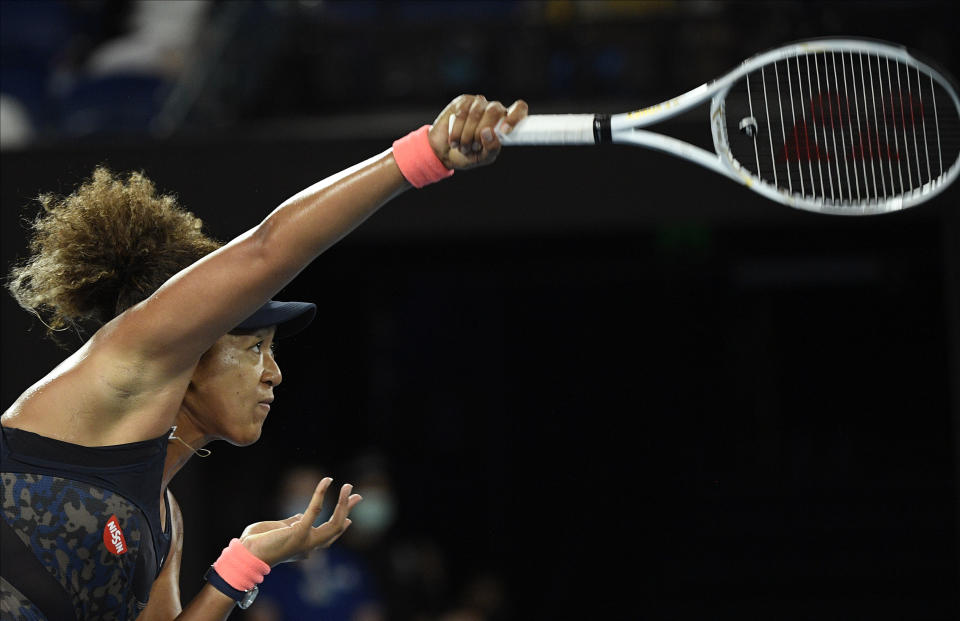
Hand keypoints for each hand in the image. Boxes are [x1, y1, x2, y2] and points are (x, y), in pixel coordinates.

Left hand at [238, 478, 361, 566]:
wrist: (245, 555)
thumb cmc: (256, 543)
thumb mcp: (277, 529)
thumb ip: (291, 522)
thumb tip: (300, 515)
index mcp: (304, 547)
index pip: (328, 537)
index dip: (341, 527)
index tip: (350, 518)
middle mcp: (310, 546)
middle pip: (337, 528)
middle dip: (347, 510)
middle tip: (358, 495)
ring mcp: (307, 541)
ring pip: (335, 522)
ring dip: (343, 503)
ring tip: (348, 486)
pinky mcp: (300, 532)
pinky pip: (316, 510)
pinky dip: (321, 493)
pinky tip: (327, 481)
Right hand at [428, 94, 527, 169]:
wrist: (444, 153)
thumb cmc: (468, 155)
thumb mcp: (484, 158)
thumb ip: (492, 148)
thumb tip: (488, 133)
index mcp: (505, 122)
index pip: (519, 109)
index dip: (514, 117)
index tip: (505, 130)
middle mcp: (493, 110)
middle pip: (495, 110)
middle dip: (482, 131)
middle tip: (474, 146)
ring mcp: (478, 104)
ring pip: (476, 112)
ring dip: (467, 135)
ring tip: (463, 147)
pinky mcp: (463, 102)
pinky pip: (462, 112)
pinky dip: (457, 130)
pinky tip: (454, 140)